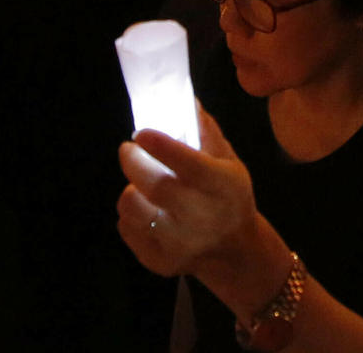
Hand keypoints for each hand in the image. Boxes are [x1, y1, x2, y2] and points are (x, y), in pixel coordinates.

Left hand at [116, 112, 255, 278]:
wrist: (235, 253)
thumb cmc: (231, 198)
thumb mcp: (231, 163)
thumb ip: (207, 133)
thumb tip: (187, 100)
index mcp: (222, 187)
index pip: (188, 164)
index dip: (161, 146)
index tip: (140, 133)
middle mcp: (201, 218)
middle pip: (154, 186)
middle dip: (133, 162)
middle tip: (128, 150)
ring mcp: (179, 244)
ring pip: (134, 209)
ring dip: (131, 189)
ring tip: (140, 184)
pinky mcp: (160, 262)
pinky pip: (128, 229)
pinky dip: (130, 214)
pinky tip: (146, 209)